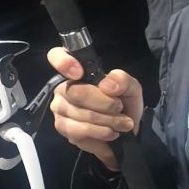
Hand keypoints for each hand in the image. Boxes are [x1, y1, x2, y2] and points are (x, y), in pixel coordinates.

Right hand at [47, 48, 143, 170]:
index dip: (64, 62)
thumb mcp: (131, 88)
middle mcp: (63, 88)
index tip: (79, 73)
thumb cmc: (124, 104)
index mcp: (76, 70)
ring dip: (109, 121)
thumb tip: (106, 84)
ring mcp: (60, 109)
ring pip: (83, 114)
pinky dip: (102, 132)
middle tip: (120, 108)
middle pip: (77, 92)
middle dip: (106, 104)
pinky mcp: (63, 128)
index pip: (57, 56)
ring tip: (123, 123)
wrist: (126, 131)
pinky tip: (111, 132)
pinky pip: (80, 130)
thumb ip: (123, 80)